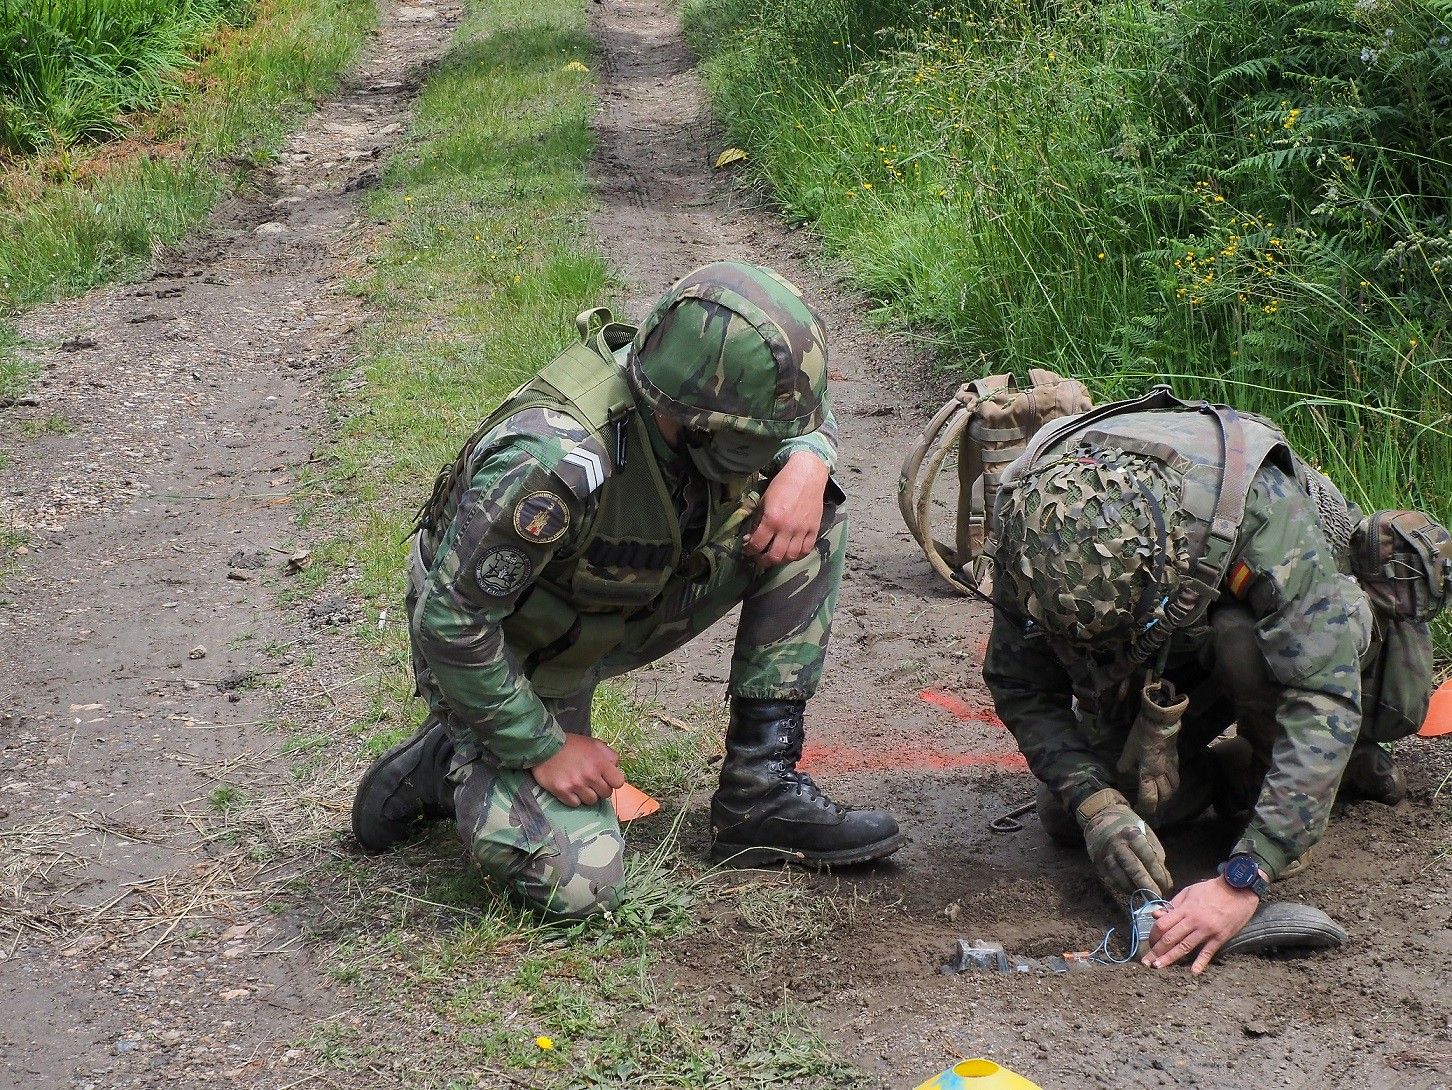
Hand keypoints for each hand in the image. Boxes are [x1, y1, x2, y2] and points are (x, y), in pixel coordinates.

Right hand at [530, 733, 624, 806]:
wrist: (545, 747)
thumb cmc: (572, 745)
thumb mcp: (594, 744)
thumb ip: (609, 755)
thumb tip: (616, 768)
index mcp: (600, 762)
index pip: (618, 782)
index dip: (613, 781)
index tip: (606, 778)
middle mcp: (590, 775)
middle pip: (606, 794)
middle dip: (600, 788)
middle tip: (591, 782)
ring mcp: (576, 785)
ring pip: (591, 801)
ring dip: (587, 794)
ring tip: (580, 785)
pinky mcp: (562, 791)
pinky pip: (575, 804)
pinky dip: (574, 798)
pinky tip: (570, 788)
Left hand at [743, 451, 828, 566]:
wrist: (806, 474)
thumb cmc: (782, 485)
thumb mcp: (764, 500)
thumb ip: (758, 520)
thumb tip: (751, 537)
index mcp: (772, 519)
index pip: (758, 544)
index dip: (750, 550)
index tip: (748, 550)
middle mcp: (787, 528)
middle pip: (774, 556)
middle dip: (763, 561)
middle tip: (759, 558)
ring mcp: (802, 530)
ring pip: (791, 556)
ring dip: (780, 560)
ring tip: (774, 556)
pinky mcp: (814, 529)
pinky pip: (806, 550)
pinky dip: (797, 555)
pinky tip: (790, 553)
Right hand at [1078, 788, 1172, 897]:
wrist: (1101, 816)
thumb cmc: (1129, 827)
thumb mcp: (1146, 833)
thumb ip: (1154, 854)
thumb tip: (1163, 878)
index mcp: (1133, 835)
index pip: (1148, 857)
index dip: (1158, 874)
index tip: (1167, 887)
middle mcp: (1118, 845)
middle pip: (1133, 868)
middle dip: (1146, 886)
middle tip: (1156, 898)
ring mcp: (1106, 855)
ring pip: (1120, 876)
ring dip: (1134, 889)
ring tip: (1145, 897)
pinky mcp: (1098, 863)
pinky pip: (1111, 880)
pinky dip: (1122, 888)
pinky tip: (1132, 892)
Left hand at [1117, 679, 1184, 819]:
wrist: (1161, 720)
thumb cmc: (1142, 735)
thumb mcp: (1129, 749)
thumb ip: (1125, 763)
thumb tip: (1122, 771)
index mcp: (1149, 773)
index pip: (1149, 798)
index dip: (1145, 807)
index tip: (1139, 809)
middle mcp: (1162, 774)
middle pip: (1165, 797)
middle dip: (1158, 805)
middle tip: (1150, 806)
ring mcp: (1171, 767)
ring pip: (1174, 788)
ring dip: (1167, 796)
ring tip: (1160, 798)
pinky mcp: (1176, 760)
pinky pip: (1176, 778)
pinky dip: (1172, 785)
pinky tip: (1167, 782)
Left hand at [1142, 875, 1259, 973]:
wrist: (1238, 890)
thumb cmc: (1211, 889)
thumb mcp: (1189, 891)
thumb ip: (1173, 905)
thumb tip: (1156, 915)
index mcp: (1184, 909)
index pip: (1163, 925)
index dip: (1153, 935)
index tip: (1148, 943)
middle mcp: (1193, 921)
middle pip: (1170, 938)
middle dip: (1156, 951)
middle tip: (1146, 962)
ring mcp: (1207, 930)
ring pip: (1185, 947)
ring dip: (1170, 958)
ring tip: (1158, 967)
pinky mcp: (1220, 937)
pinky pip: (1208, 951)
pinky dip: (1200, 962)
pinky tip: (1193, 972)